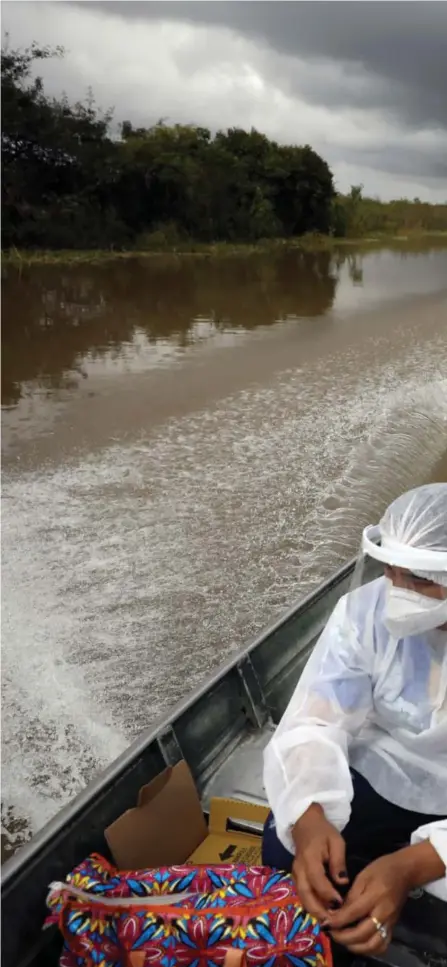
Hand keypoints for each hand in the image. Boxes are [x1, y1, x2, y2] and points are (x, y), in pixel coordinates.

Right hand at [292, 804, 348, 921]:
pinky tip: (324, 911)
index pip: (317, 880)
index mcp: (309, 858)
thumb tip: (343, 881)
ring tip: (329, 921)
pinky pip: (302, 894)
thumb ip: (338, 861)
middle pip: (305, 894)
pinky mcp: (296, 877)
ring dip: (314, 911)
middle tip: (333, 922)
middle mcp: (299, 868)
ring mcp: (295, 874)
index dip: (328, 894)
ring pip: (302, 897)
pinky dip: (311, 905)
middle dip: (318, 911)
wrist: (305, 823)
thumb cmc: (323, 832)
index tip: (340, 904)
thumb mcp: (336, 841)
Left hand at [328, 853, 411, 954]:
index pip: (353, 913)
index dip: (337, 921)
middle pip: (362, 933)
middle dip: (343, 937)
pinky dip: (368, 949)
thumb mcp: (363, 876)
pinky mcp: (393, 927)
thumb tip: (337, 912)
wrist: (405, 872)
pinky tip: (358, 944)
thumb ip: (351, 896)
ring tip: (343, 940)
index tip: (325, 923)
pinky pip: (381, 945)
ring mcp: (390, 922)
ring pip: (373, 944)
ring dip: (355, 946)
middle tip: (331, 933)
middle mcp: (383, 913)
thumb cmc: (382, 869)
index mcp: (375, 896)